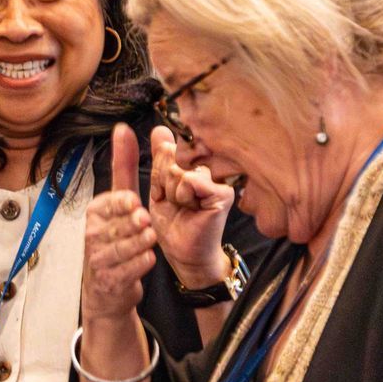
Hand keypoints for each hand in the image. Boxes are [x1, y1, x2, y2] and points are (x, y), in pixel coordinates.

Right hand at [82, 124, 160, 323]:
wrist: (108, 287)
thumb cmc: (117, 237)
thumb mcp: (120, 199)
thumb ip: (123, 165)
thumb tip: (123, 128)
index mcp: (95, 212)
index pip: (110, 203)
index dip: (124, 203)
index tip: (135, 203)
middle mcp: (92, 234)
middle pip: (118, 225)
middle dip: (134, 224)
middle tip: (144, 222)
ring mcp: (98, 259)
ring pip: (125, 247)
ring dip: (140, 243)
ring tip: (149, 239)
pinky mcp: (108, 281)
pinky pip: (129, 269)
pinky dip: (140, 264)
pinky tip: (147, 259)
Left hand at [147, 125, 235, 286]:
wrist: (185, 253)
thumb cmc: (174, 224)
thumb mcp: (159, 188)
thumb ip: (161, 160)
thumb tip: (159, 129)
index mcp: (193, 164)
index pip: (168, 149)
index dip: (159, 172)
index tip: (165, 192)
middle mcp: (208, 168)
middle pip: (171, 155)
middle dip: (162, 182)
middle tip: (174, 202)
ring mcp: (218, 179)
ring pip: (178, 169)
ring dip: (171, 192)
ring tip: (182, 207)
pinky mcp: (223, 193)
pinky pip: (190, 180)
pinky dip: (182, 196)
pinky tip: (191, 209)